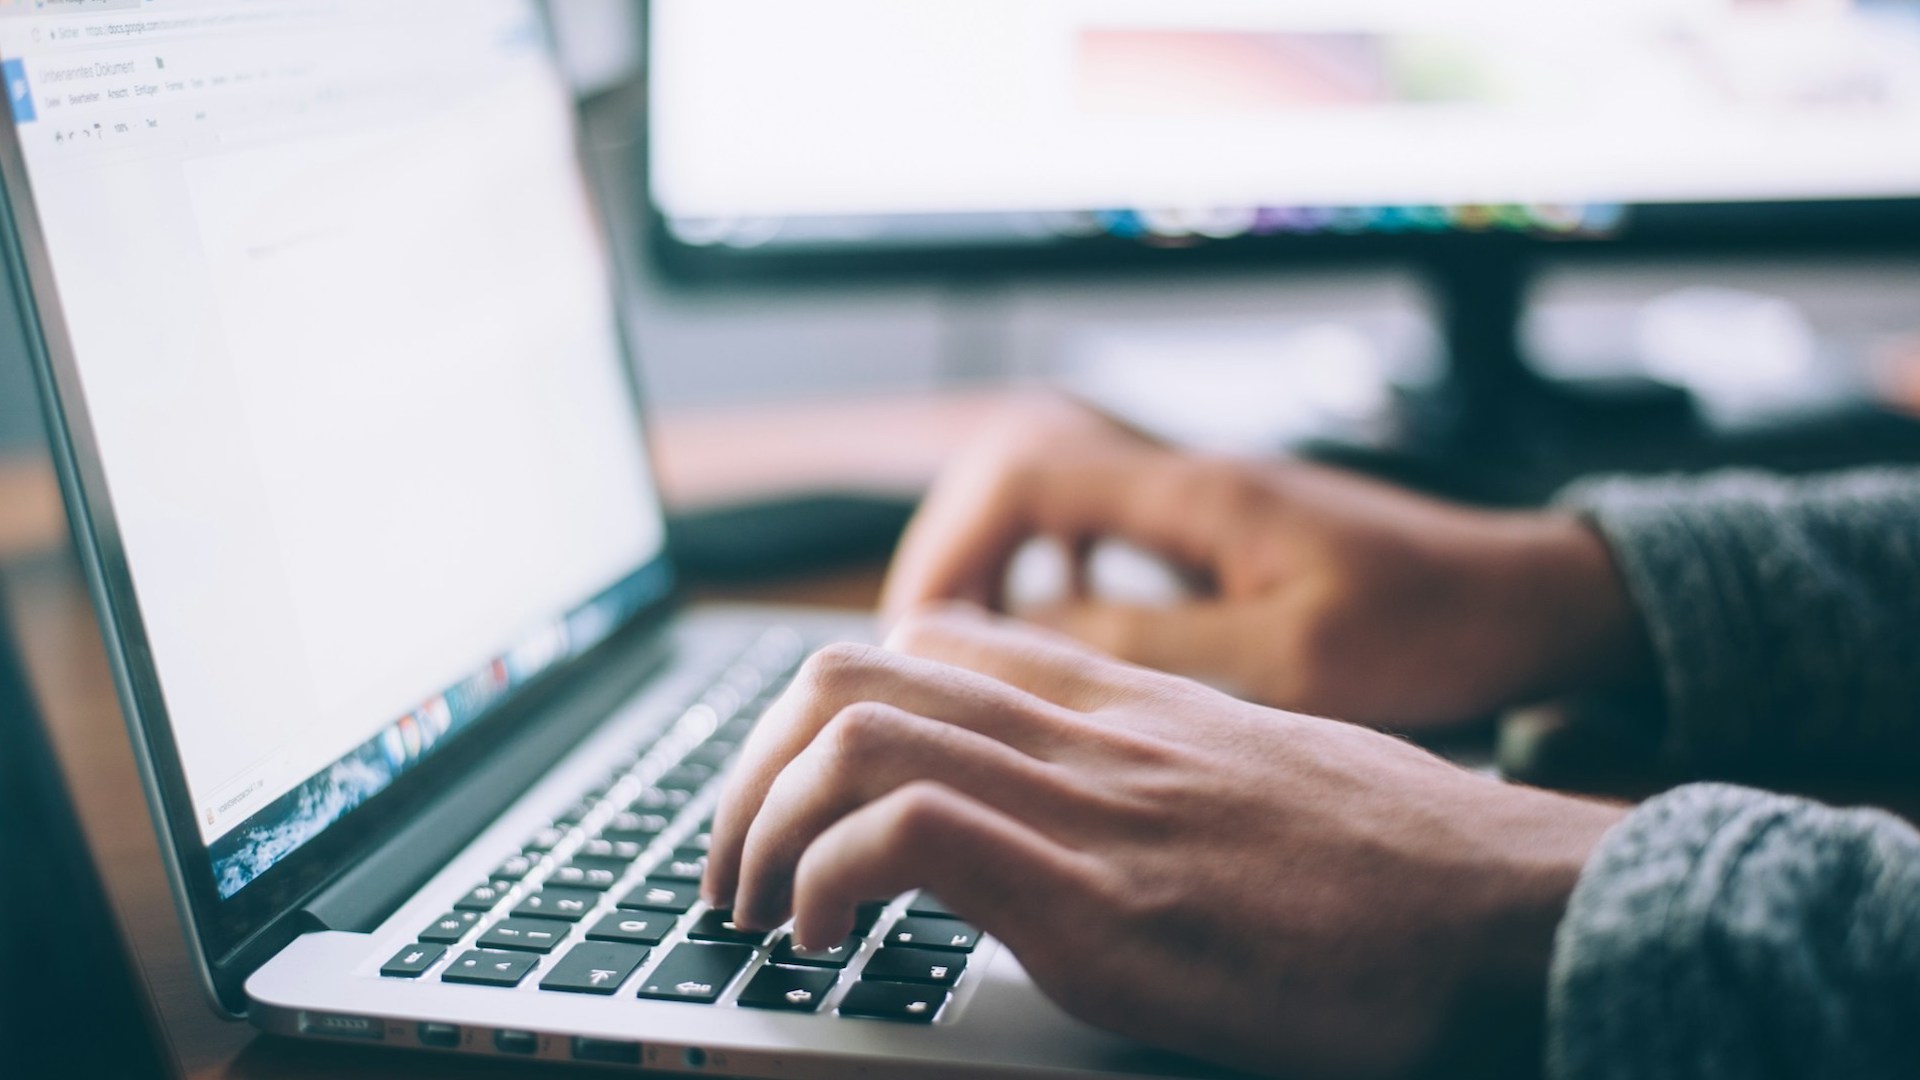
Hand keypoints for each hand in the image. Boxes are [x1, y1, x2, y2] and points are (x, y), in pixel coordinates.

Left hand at [703, 606, 1626, 1079]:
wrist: (1516, 909)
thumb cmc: (1402, 863)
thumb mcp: (1260, 776)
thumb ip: (1157, 768)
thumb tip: (1087, 810)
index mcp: (1123, 703)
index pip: (927, 642)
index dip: (824, 711)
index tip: (796, 795)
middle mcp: (1089, 733)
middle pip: (852, 672)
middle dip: (751, 768)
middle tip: (733, 863)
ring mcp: (1092, 807)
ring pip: (855, 733)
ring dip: (761, 825)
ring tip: (754, 909)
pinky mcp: (1104, 902)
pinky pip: (909, 835)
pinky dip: (827, 881)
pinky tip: (825, 941)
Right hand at [882, 395, 1648, 729]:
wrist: (1529, 601)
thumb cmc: (1433, 628)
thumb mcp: (1293, 659)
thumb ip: (1157, 644)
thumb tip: (1029, 643)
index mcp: (1198, 494)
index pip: (1025, 472)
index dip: (952, 545)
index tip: (923, 631)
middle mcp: (1188, 481)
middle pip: (1018, 471)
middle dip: (955, 552)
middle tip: (927, 645)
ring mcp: (1203, 503)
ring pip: (1054, 500)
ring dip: (999, 562)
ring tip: (971, 647)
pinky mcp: (1221, 536)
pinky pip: (1102, 533)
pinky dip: (1055, 575)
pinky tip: (1060, 637)